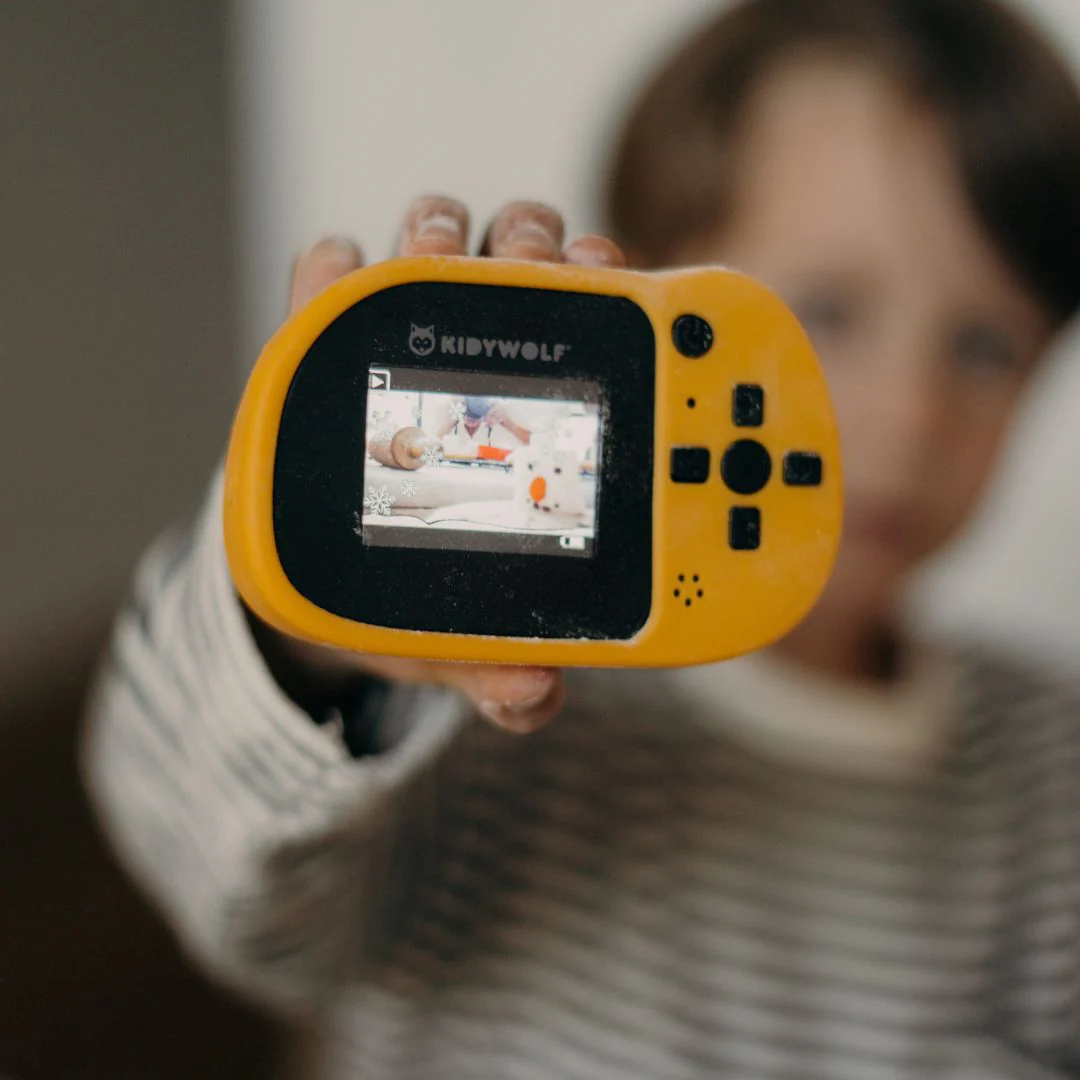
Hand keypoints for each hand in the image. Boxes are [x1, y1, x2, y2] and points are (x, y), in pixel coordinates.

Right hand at [262, 196, 625, 733]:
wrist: (316, 581)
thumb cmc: (408, 599)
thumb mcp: (458, 634)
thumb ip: (499, 671)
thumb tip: (536, 697)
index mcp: (530, 411)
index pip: (581, 316)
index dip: (600, 281)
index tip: (609, 279)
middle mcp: (473, 357)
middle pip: (520, 249)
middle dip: (531, 245)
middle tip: (530, 273)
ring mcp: (394, 340)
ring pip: (434, 233)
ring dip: (442, 234)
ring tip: (435, 266)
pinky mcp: (314, 339)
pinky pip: (326, 265)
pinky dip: (341, 262)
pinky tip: (347, 283)